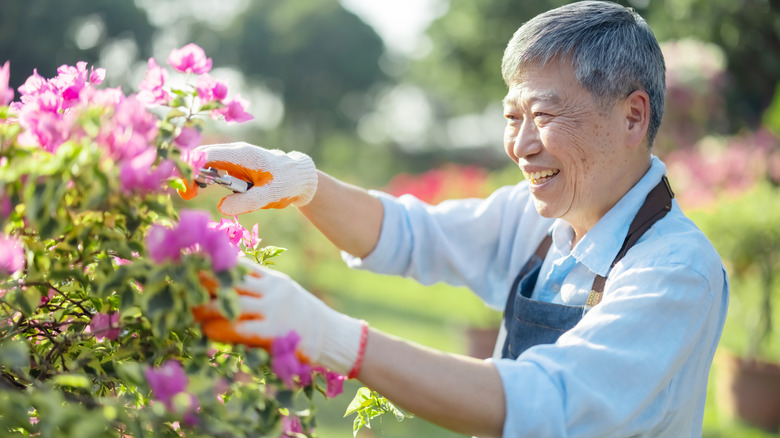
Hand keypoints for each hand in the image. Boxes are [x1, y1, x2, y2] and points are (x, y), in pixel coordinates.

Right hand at [179, 142, 317, 215]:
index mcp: (241, 154)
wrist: (300, 177)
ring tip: (192, 192)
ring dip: (196, 176)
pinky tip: (203, 187)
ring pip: (206, 162)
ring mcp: (234, 159)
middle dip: (189, 173)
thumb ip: (246, 201)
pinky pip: (214, 169)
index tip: (186, 187)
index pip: (206, 154)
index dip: (190, 168)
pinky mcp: (235, 166)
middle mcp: (235, 153)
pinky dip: (205, 177)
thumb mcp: (269, 195)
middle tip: (187, 194)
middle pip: (202, 157)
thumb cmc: (286, 183)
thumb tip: (221, 207)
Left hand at [194, 259, 366, 375]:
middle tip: (178, 282)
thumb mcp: (281, 295)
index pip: (238, 265)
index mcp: (272, 279)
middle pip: (231, 281)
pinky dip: (221, 328)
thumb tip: (223, 285)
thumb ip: (258, 288)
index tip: (189, 260)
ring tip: (186, 308)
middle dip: (203, 281)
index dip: (212, 263)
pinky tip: (207, 330)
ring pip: (232, 303)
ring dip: (206, 306)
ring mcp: (273, 310)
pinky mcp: (274, 331)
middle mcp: (272, 290)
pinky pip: (241, 328)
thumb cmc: (301, 318)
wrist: (330, 337)